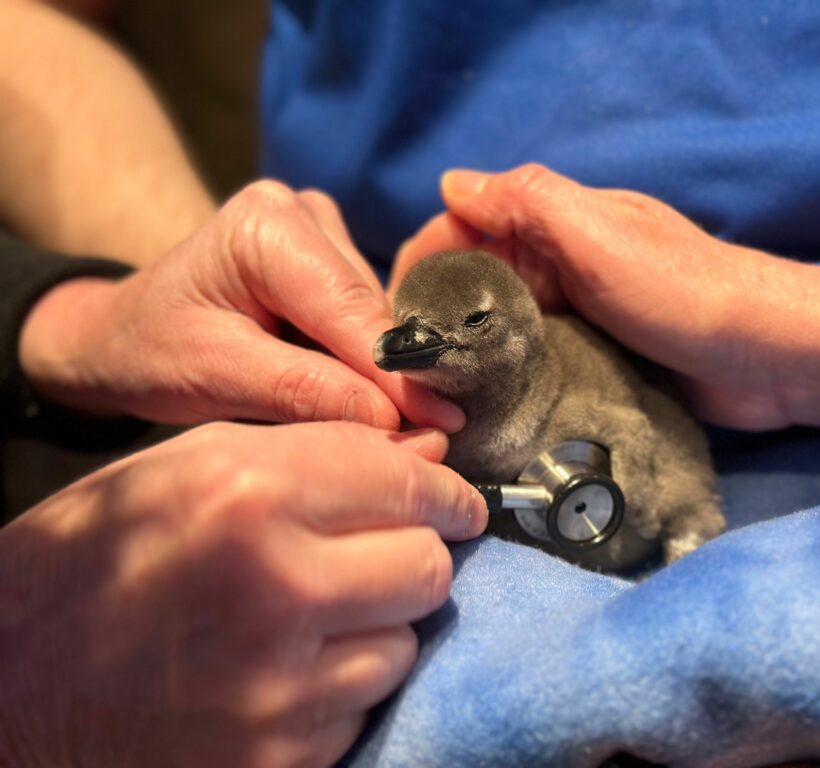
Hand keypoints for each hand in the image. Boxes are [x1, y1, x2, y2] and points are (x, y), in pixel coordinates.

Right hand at [0, 420, 486, 766]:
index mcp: (249, 498)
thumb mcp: (186, 469)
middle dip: (414, 553)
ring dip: (375, 626)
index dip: (445, 491)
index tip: (453, 500)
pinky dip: (339, 688)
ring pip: (403, 644)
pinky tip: (282, 670)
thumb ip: (317, 452)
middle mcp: (275, 590)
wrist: (9, 688)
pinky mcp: (277, 760)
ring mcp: (279, 690)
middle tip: (378, 553)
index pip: (409, 485)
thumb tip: (426, 457)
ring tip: (311, 616)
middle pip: (426, 567)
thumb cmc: (91, 559)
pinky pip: (359, 711)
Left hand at [18, 181, 463, 431]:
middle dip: (390, 377)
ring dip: (377, 371)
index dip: (398, 371)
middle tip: (416, 439)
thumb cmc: (153, 354)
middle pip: (371, 311)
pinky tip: (350, 388)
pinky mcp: (332, 254)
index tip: (444, 423)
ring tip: (365, 418)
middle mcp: (302, 211)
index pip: (352, 308)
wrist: (125, 334)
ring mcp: (321, 228)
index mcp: (265, 225)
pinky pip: (368, 316)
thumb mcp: (217, 378)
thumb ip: (307, 391)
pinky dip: (364, 359)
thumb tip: (400, 420)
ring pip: (378, 316)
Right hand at [393, 164, 809, 430]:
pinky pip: (533, 360)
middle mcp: (561, 262)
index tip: (395, 318)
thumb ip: (528, 203)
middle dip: (437, 315)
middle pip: (475, 280)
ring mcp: (578, 311)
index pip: (464, 228)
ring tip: (438, 398)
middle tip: (411, 372)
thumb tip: (450, 183)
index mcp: (557, 222)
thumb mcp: (600, 235)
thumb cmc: (682, 292)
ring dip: (469, 352)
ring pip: (501, 324)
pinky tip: (486, 408)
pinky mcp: (594, 356)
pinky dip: (506, 377)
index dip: (422, 264)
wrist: (769, 359)